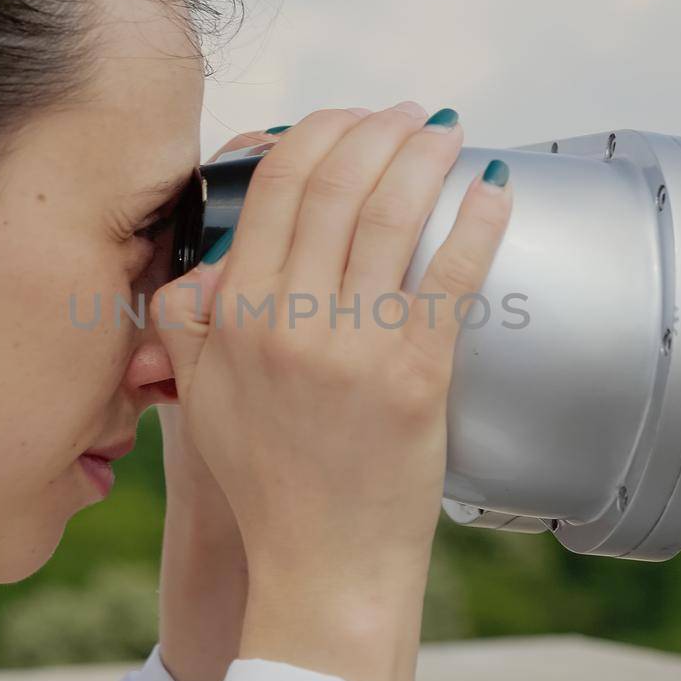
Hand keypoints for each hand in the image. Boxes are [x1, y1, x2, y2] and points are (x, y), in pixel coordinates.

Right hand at [153, 103, 512, 680]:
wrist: (319, 566)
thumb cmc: (266, 483)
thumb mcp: (201, 398)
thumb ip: (188, 323)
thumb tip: (206, 260)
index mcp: (234, 315)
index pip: (275, 189)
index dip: (318, 135)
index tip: (349, 121)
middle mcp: (288, 320)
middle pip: (337, 184)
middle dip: (378, 130)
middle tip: (408, 115)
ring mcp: (354, 345)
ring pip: (391, 215)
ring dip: (424, 157)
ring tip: (446, 133)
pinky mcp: (415, 374)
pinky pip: (451, 275)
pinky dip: (476, 222)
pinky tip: (493, 189)